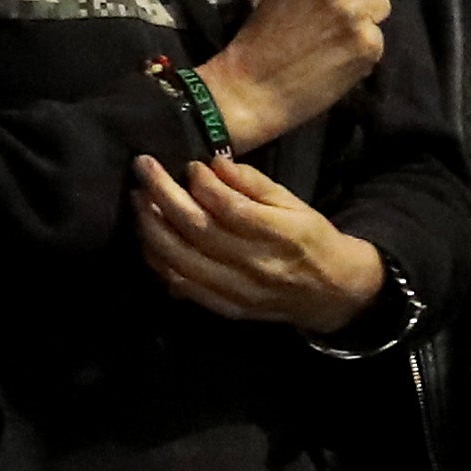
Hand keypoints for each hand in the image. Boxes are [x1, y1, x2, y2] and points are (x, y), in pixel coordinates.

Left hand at [131, 155, 381, 332]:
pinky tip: (148, 239)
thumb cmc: (311, 239)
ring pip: (181, 260)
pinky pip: (183, 286)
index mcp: (279, 234)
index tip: (189, 165)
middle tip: (143, 170)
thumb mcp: (294, 204)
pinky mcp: (227, 308)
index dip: (202, 184)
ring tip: (139, 201)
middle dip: (162, 196)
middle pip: (197, 230)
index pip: (229, 208)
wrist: (332, 294)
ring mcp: (238, 291)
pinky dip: (160, 262)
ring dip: (152, 228)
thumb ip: (254, 184)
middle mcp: (256, 265)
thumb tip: (214, 163)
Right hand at [192, 0, 395, 148]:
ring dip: (366, 18)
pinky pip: (378, 36)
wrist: (253, 87)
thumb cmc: (266, 35)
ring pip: (383, 4)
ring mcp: (357, 11)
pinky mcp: (368, 43)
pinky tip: (336, 55)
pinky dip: (362, 47)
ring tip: (332, 35)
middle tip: (341, 4)